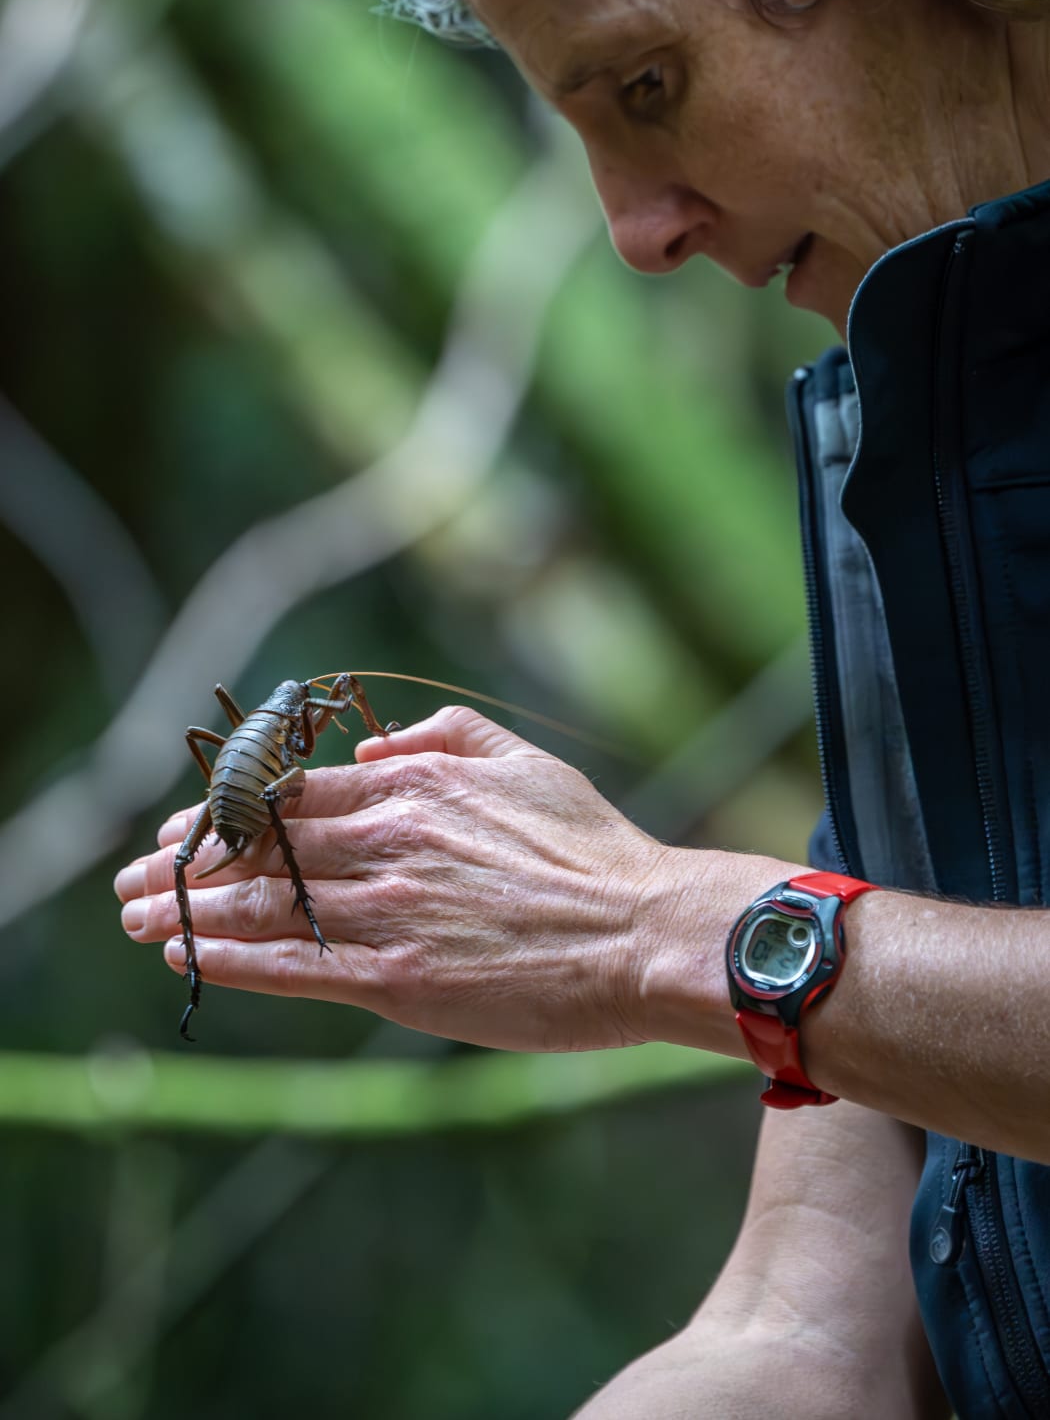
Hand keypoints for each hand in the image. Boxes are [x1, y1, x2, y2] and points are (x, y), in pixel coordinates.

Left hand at [114, 706, 701, 1050]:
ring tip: (136, 918)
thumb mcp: (525, 760)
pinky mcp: (397, 979)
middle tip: (133, 876)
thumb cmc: (593, 850)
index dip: (229, 808)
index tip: (188, 825)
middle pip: (261, 844)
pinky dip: (231, 959)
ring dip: (188, 910)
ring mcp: (387, 910)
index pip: (293, 792)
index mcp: (413, 786)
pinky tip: (188, 957)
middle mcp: (387, 841)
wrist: (645, 931)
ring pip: (264, 902)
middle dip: (187, 860)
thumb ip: (446, 737)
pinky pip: (293, 967)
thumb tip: (373, 745)